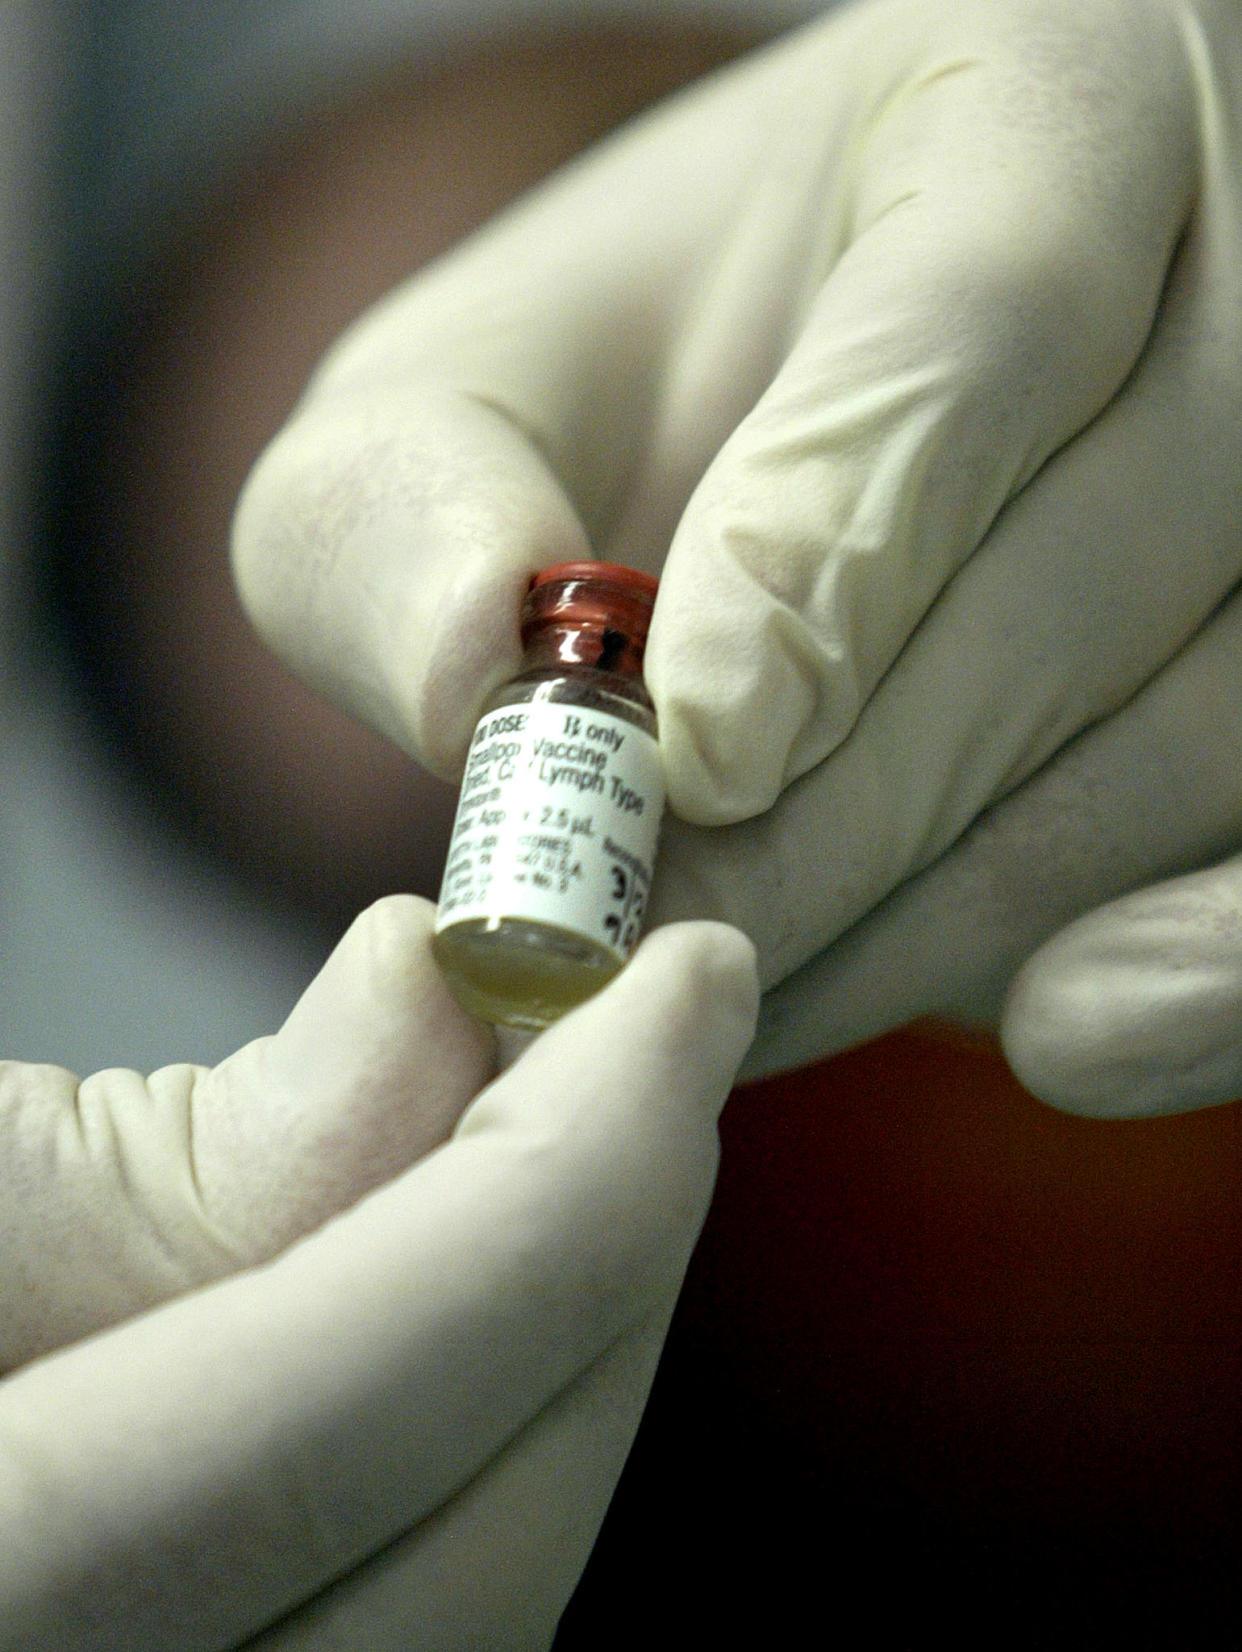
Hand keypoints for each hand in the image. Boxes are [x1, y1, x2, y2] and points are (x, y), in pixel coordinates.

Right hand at [0, 901, 756, 1648]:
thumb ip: (192, 1164)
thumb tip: (435, 999)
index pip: (360, 1408)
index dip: (578, 1171)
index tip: (687, 980)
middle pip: (475, 1560)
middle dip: (612, 1268)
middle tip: (663, 1042)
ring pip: (479, 1616)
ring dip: (574, 1356)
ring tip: (580, 1143)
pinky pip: (420, 1616)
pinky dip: (493, 1444)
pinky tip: (483, 1291)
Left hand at [232, 0, 1241, 1103]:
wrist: (822, 395)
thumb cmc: (658, 377)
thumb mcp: (487, 380)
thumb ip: (412, 492)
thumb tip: (475, 672)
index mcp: (1033, 116)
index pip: (989, 310)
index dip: (844, 543)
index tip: (700, 749)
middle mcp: (1231, 273)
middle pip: (1104, 555)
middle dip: (867, 794)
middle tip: (679, 934)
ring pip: (1203, 728)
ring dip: (971, 900)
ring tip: (760, 984)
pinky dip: (1197, 968)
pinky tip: (1049, 1029)